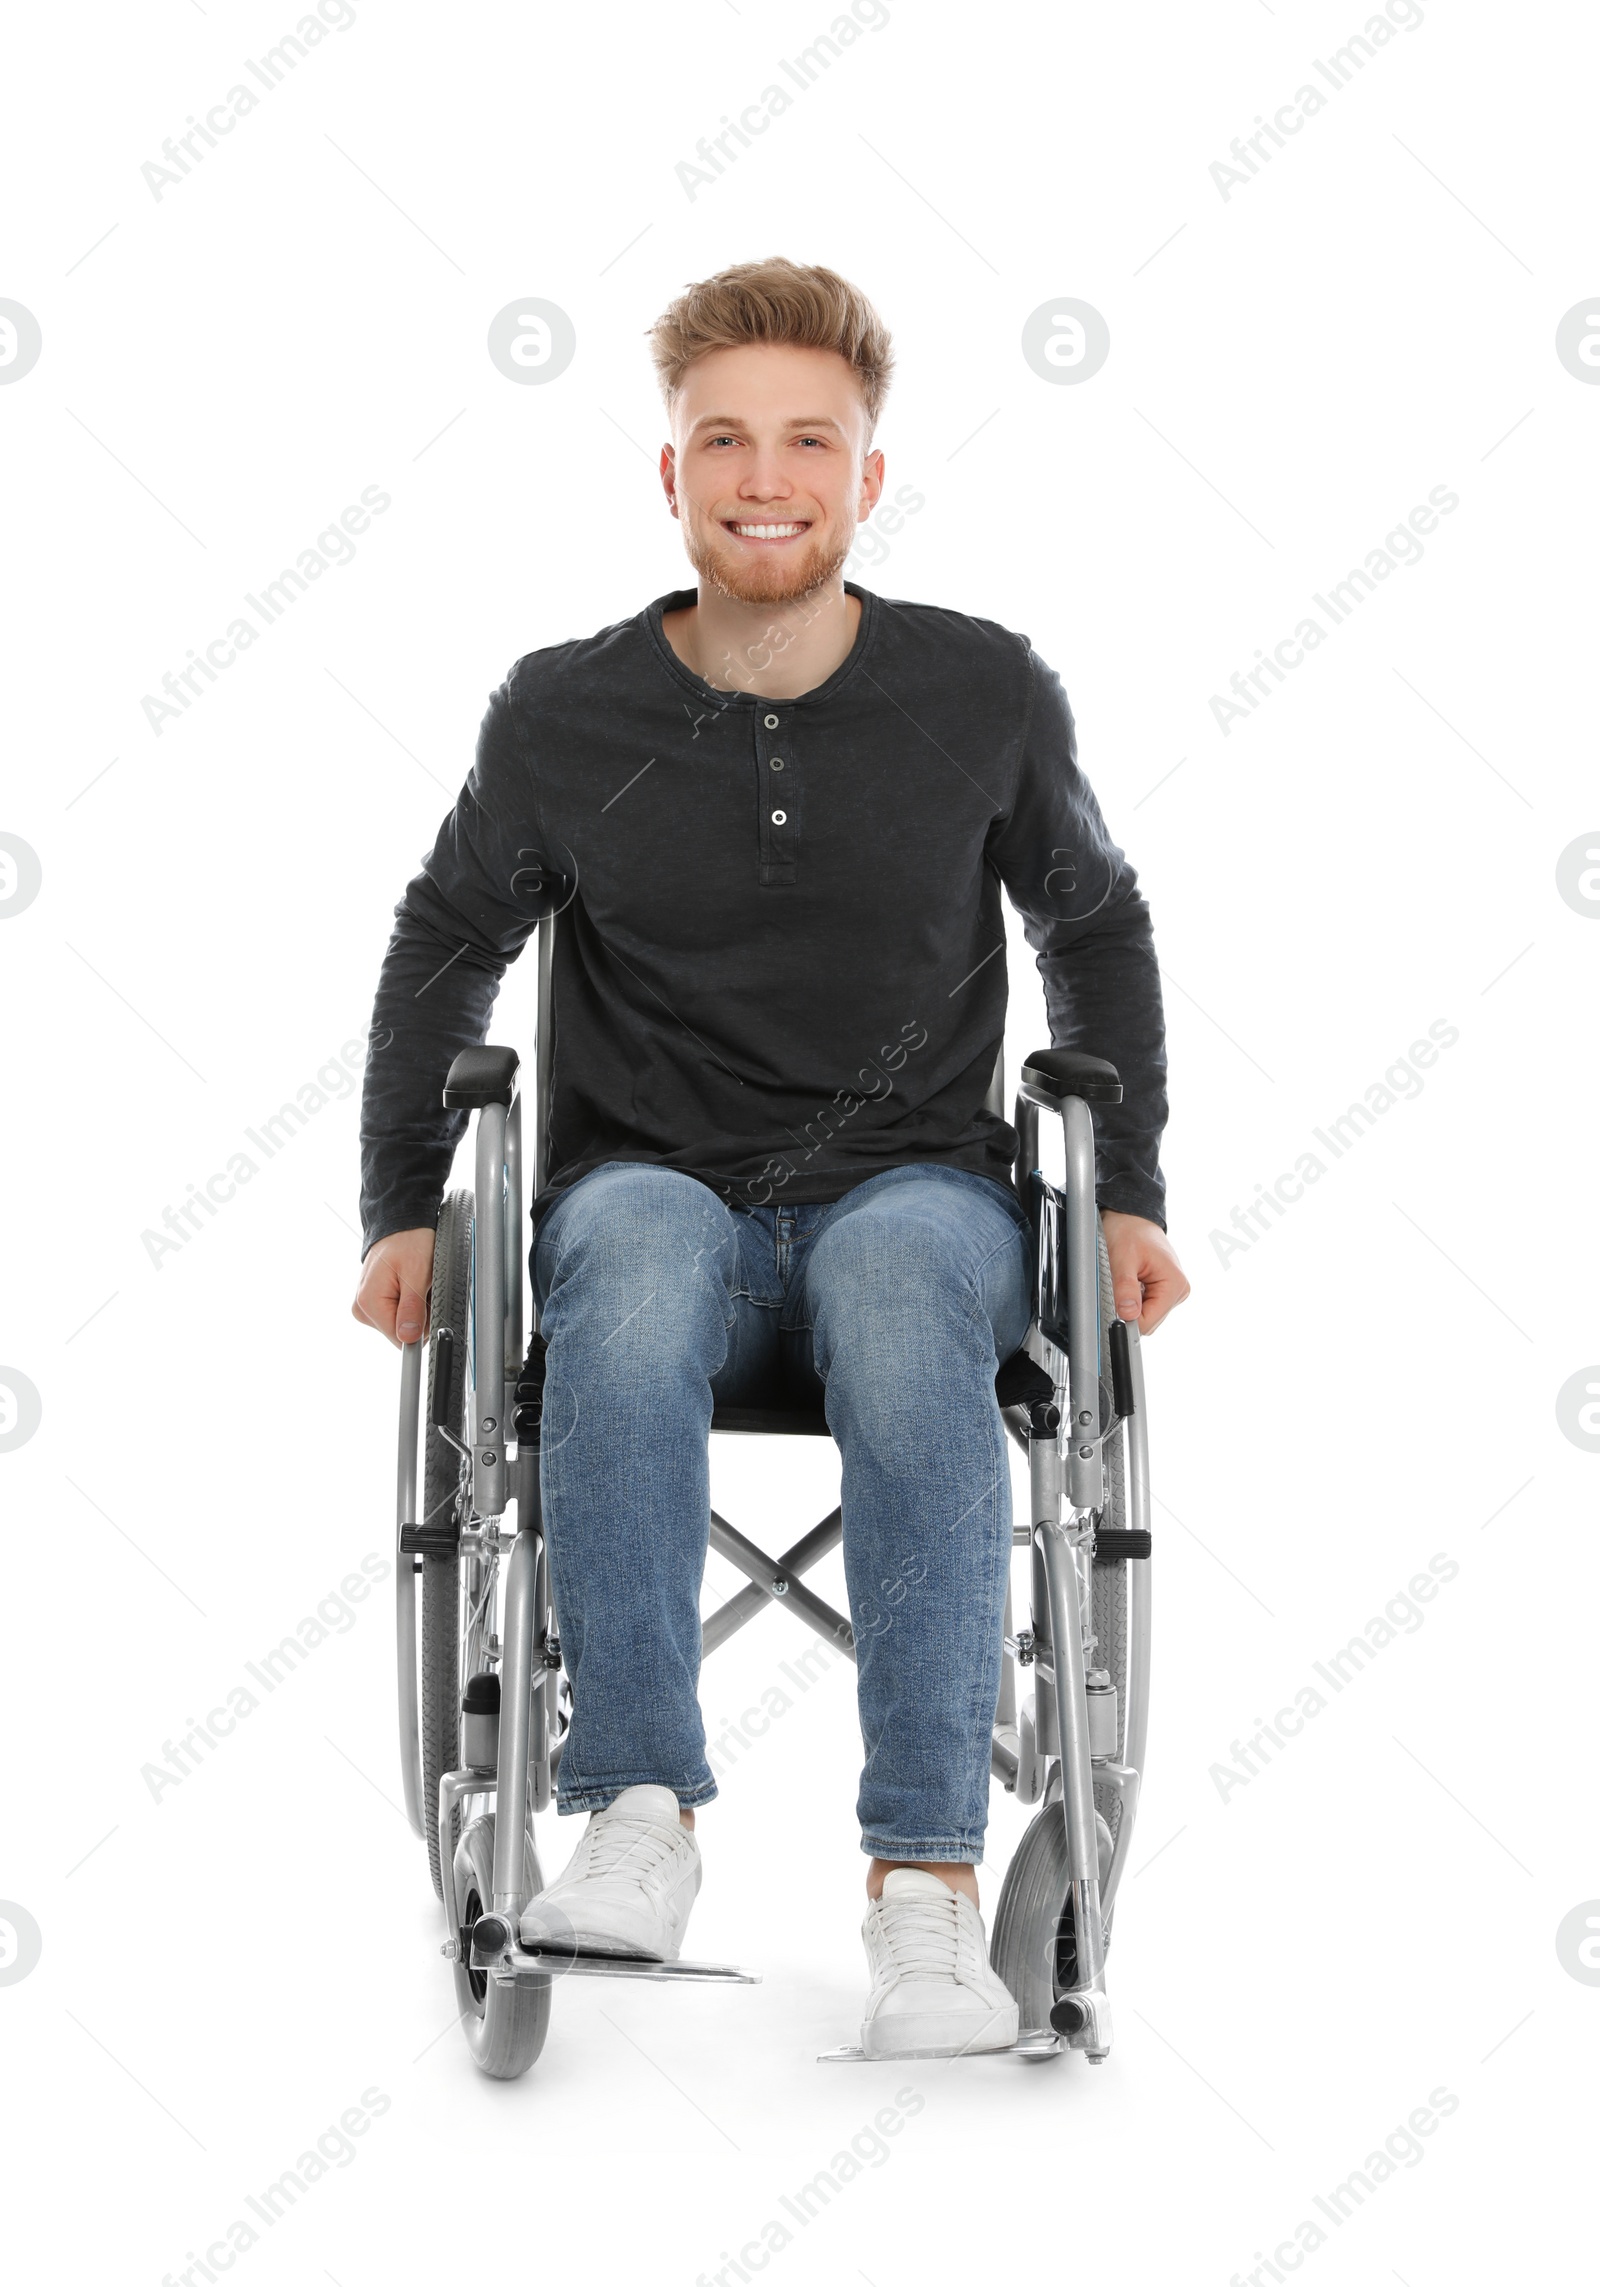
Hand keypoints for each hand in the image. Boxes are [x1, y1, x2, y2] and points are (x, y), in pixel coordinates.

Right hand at [352, 1227, 435, 1347]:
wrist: (402, 1224)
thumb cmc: (409, 1241)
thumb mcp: (417, 1273)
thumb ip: (411, 1308)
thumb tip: (407, 1338)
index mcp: (368, 1303)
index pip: (400, 1339)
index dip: (421, 1325)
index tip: (427, 1303)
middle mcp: (363, 1308)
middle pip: (402, 1333)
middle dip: (420, 1314)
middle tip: (424, 1287)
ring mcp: (368, 1307)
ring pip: (403, 1324)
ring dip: (418, 1307)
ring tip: (417, 1283)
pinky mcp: (375, 1304)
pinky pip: (400, 1314)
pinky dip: (412, 1303)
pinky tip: (411, 1286)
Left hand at [1100, 1211, 1189, 1335]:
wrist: (1131, 1217)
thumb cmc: (1129, 1231)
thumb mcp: (1122, 1259)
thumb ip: (1125, 1289)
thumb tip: (1127, 1315)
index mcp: (1175, 1284)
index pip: (1149, 1322)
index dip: (1127, 1319)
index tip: (1112, 1308)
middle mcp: (1179, 1291)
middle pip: (1148, 1322)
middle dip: (1129, 1310)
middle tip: (1116, 1287)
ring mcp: (1172, 1292)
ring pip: (1146, 1316)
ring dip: (1130, 1304)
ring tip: (1125, 1280)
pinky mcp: (1164, 1291)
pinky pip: (1146, 1307)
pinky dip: (1133, 1300)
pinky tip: (1130, 1283)